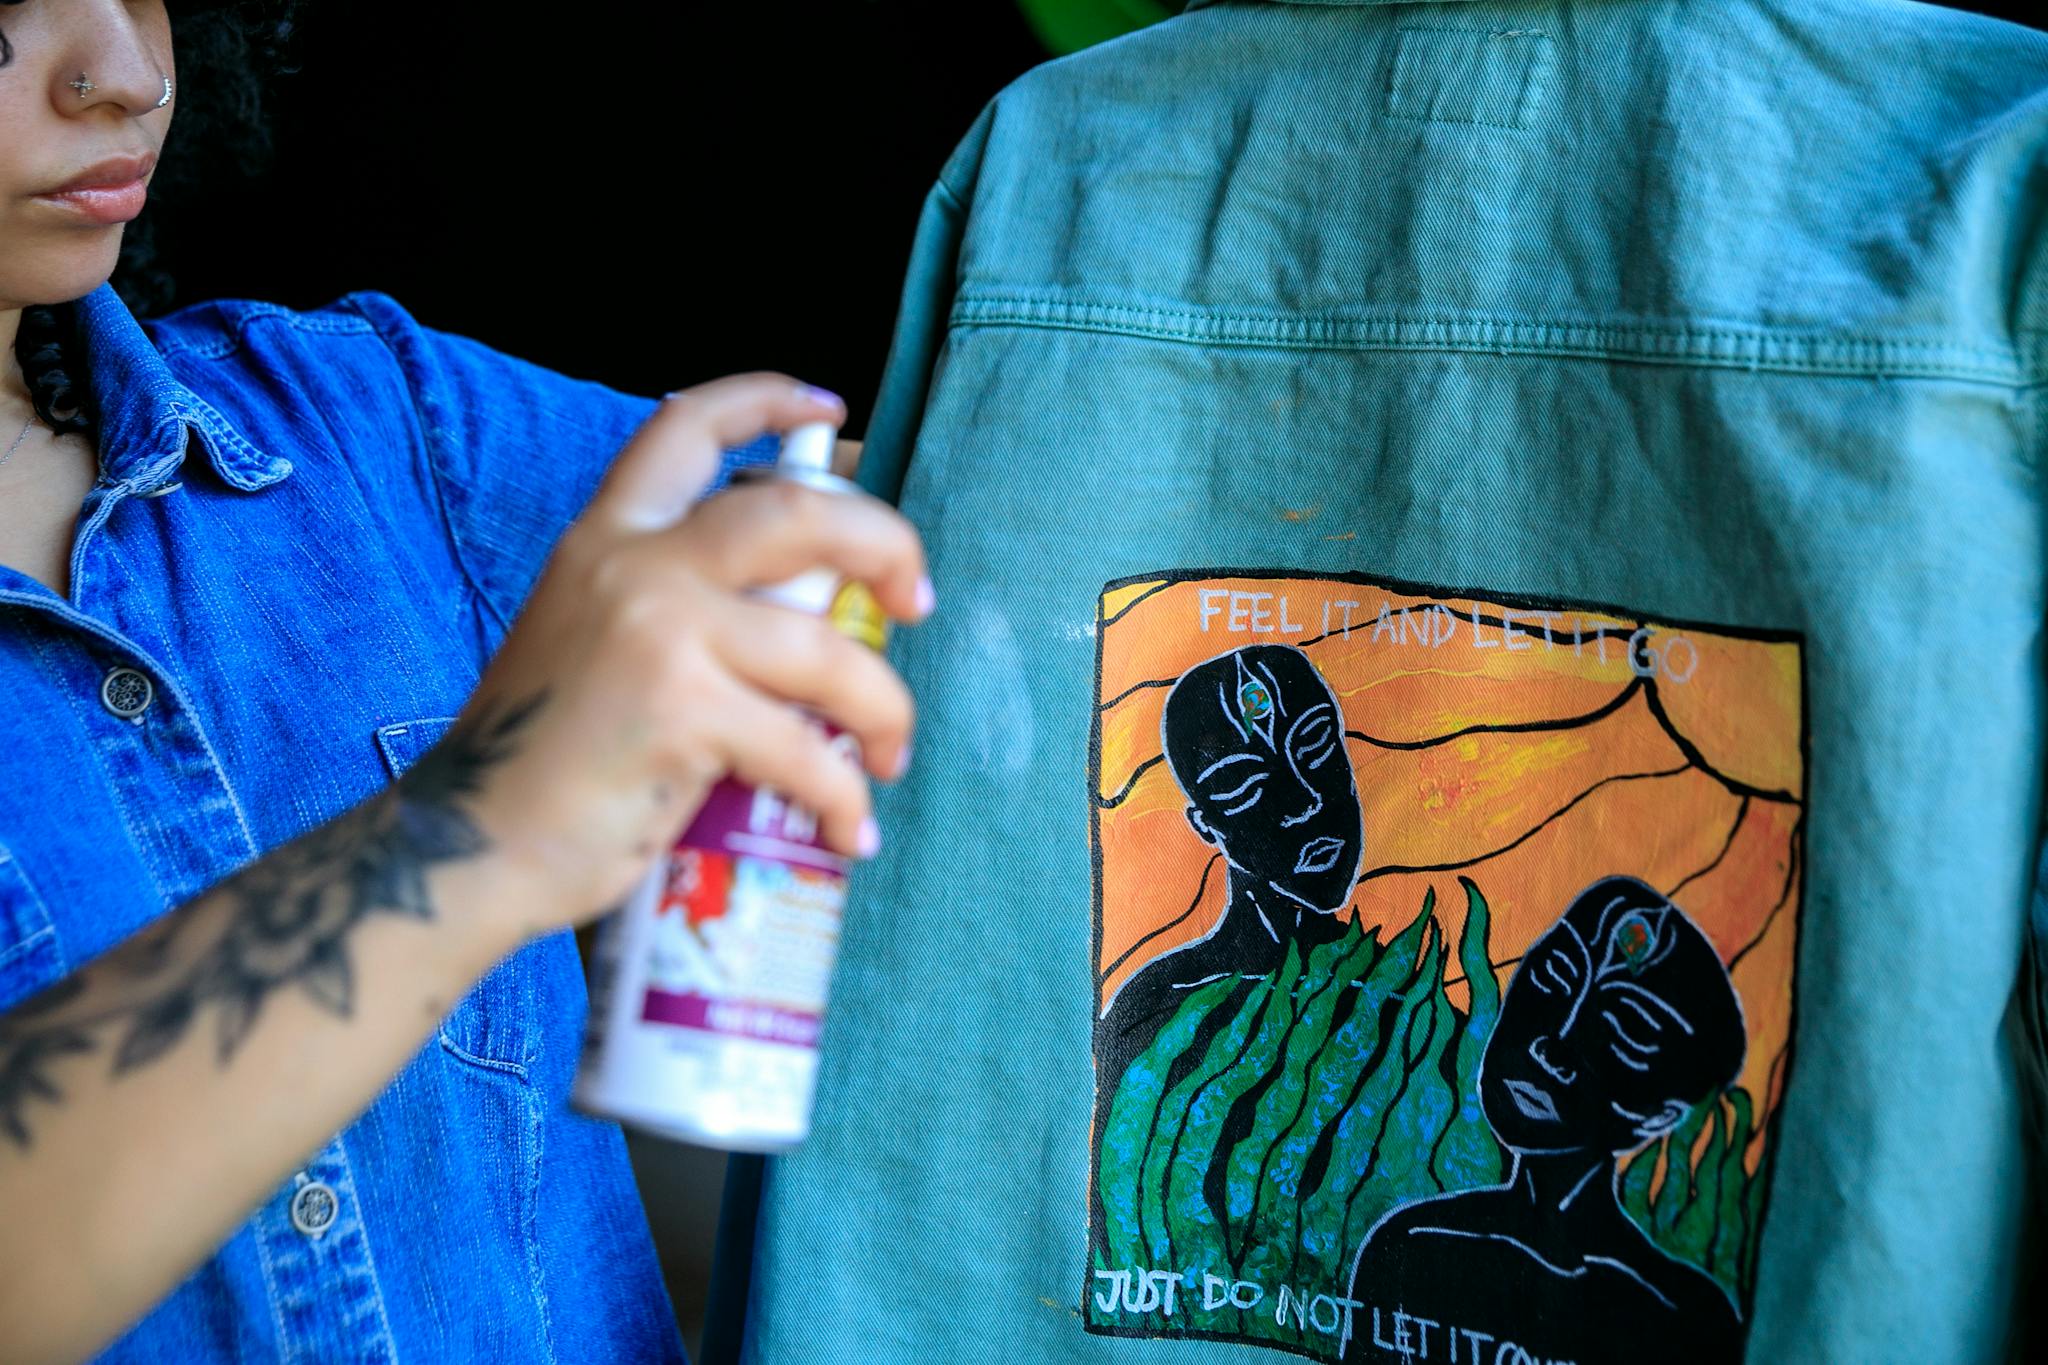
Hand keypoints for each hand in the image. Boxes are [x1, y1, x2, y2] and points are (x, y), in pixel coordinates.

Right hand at [441, 375, 928, 940]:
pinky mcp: (682, 714)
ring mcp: (659, 634)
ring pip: (826, 649)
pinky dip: (847, 798)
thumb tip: (788, 615)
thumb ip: (664, 604)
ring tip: (890, 756)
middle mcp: (634, 566)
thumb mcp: (586, 639)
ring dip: (885, 706)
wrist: (469, 846)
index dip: (766, 402)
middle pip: (798, 515)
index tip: (833, 414)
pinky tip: (852, 830)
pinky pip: (807, 750)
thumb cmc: (542, 760)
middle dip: (885, 545)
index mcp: (606, 538)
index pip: (685, 429)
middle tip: (914, 600)